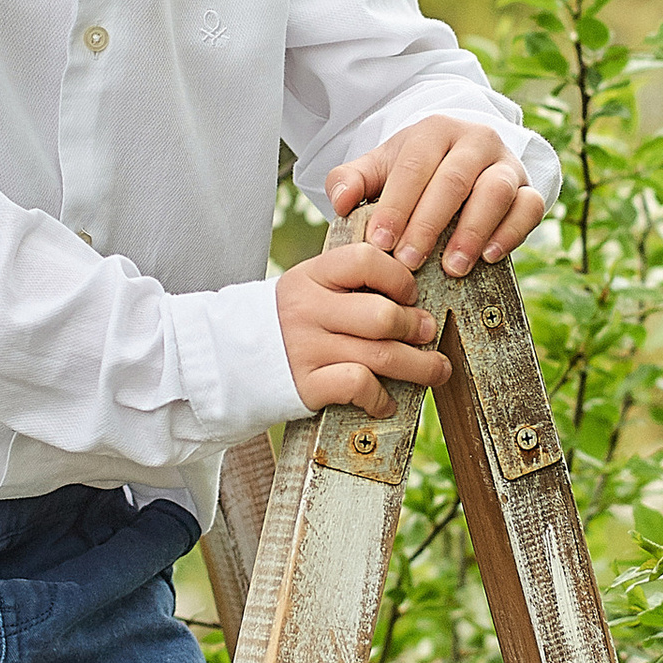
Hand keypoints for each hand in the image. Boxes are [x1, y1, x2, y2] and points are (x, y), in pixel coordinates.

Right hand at [275, 242, 448, 418]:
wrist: (226, 359)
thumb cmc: (284, 322)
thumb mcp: (307, 287)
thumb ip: (348, 283)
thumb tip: (411, 292)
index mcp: (312, 276)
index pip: (366, 261)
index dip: (399, 277)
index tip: (410, 293)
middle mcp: (309, 310)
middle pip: (383, 316)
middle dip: (416, 326)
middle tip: (427, 332)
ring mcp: (307, 349)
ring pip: (382, 356)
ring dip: (421, 367)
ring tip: (435, 369)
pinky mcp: (306, 386)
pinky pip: (359, 386)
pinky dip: (381, 397)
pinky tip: (385, 401)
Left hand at [327, 116, 544, 279]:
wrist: (462, 162)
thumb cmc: (415, 171)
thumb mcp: (381, 168)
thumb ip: (352, 180)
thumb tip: (339, 202)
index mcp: (435, 130)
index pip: (414, 166)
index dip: (396, 206)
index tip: (380, 243)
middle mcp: (476, 140)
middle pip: (454, 180)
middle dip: (429, 224)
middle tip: (408, 262)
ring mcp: (506, 163)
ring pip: (496, 191)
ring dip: (472, 232)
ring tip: (451, 267)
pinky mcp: (529, 188)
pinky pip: (529, 208)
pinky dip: (511, 233)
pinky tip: (488, 257)